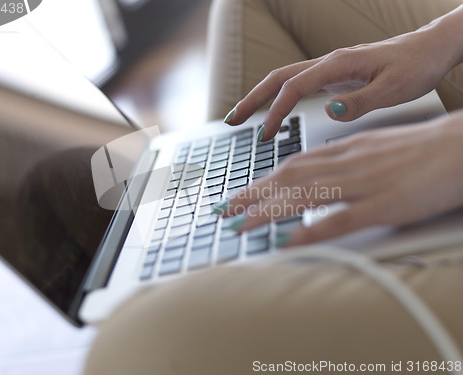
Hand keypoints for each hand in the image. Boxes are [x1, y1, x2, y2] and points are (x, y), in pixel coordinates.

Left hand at [219, 111, 462, 246]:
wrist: (461, 147)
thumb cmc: (423, 150)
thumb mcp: (376, 149)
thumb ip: (346, 162)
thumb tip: (321, 177)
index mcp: (346, 151)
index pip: (293, 165)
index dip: (262, 181)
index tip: (240, 194)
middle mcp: (347, 164)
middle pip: (289, 178)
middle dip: (253, 195)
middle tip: (226, 210)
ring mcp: (364, 184)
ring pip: (306, 195)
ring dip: (270, 211)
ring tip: (243, 226)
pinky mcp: (385, 205)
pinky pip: (341, 219)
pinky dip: (311, 231)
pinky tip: (289, 241)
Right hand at [224, 24, 461, 141]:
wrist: (431, 49)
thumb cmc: (416, 67)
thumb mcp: (394, 88)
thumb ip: (361, 102)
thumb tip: (329, 111)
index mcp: (338, 65)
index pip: (294, 88)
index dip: (276, 111)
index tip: (266, 134)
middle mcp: (328, 64)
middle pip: (277, 78)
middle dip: (252, 99)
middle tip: (231, 119)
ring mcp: (330, 70)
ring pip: (284, 80)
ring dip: (261, 97)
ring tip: (243, 117)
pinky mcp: (334, 77)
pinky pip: (297, 86)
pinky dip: (279, 99)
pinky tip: (275, 112)